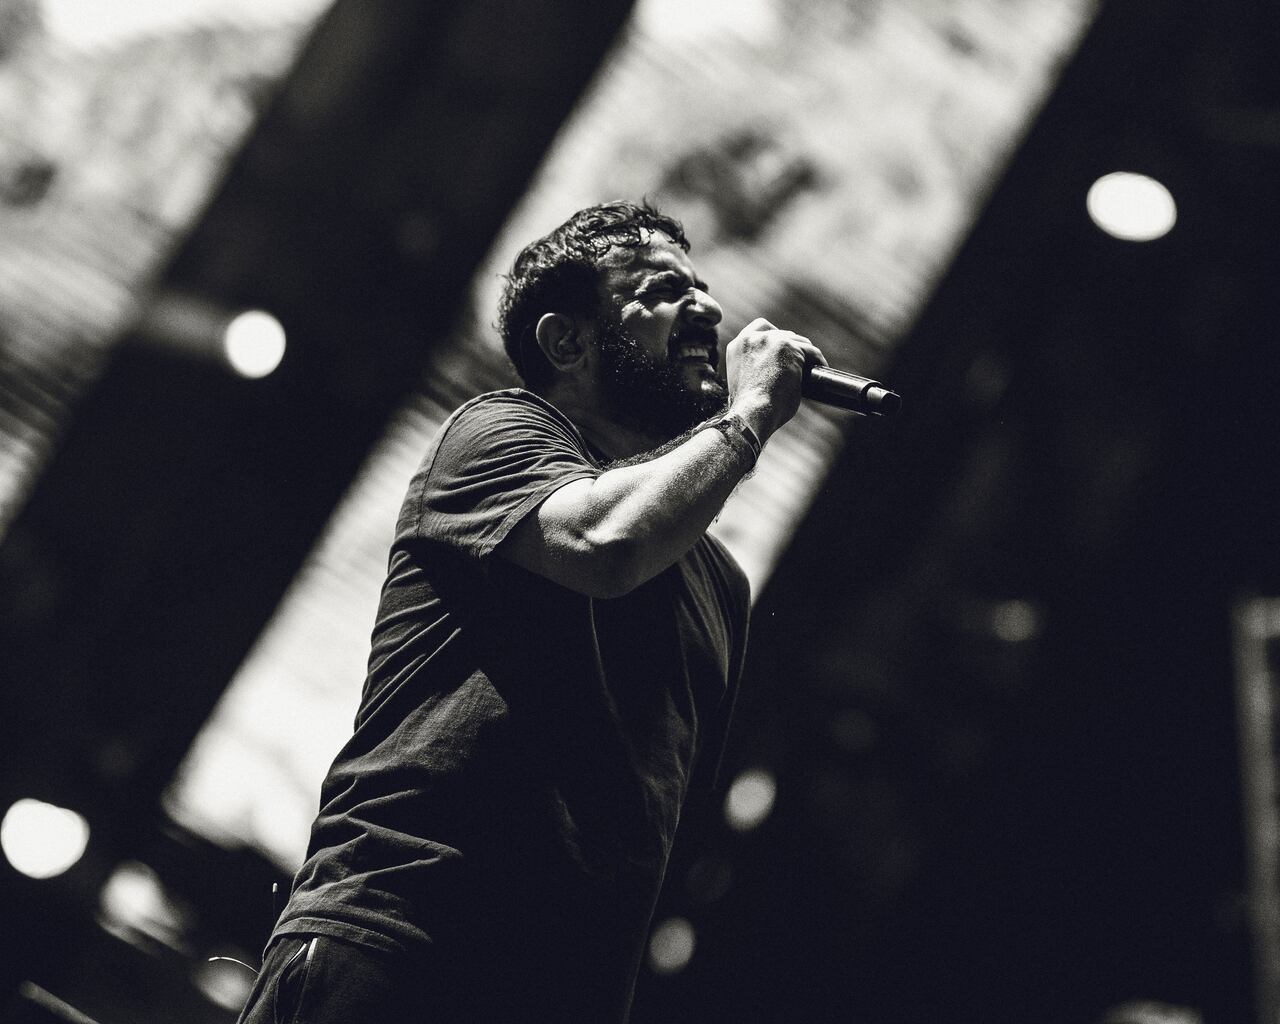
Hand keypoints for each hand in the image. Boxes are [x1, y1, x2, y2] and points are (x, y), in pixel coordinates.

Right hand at [724, 318, 826, 441]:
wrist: (752, 413)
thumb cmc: (748, 407)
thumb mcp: (741, 381)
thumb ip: (751, 367)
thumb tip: (767, 372)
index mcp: (737, 346)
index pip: (759, 327)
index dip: (774, 334)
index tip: (782, 345)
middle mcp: (752, 338)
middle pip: (781, 333)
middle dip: (792, 345)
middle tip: (800, 360)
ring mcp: (772, 341)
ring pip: (798, 341)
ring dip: (805, 352)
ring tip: (812, 364)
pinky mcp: (790, 348)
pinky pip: (811, 351)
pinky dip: (818, 359)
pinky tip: (821, 367)